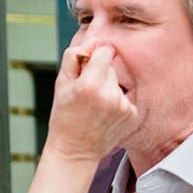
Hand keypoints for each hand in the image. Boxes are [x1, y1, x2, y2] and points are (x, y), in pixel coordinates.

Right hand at [45, 45, 137, 162]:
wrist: (76, 150)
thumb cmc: (64, 116)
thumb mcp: (61, 83)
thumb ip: (75, 56)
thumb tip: (93, 41)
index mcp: (91, 83)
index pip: (106, 50)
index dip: (96, 56)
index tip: (88, 68)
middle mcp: (110, 94)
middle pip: (113, 66)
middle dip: (101, 74)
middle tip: (87, 93)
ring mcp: (123, 105)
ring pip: (119, 82)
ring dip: (109, 89)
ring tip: (95, 106)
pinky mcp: (132, 114)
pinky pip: (125, 97)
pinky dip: (117, 103)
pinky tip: (105, 115)